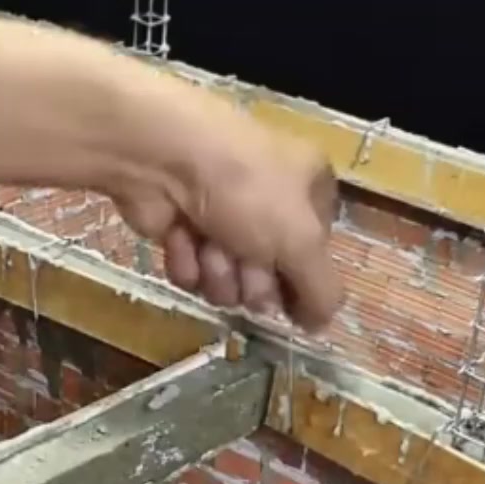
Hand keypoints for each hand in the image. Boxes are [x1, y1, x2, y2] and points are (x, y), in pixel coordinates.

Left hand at [109, 94, 343, 332]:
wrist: (161, 158)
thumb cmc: (246, 191)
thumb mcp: (301, 241)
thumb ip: (320, 290)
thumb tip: (322, 325)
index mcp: (309, 188)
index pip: (318, 254)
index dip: (302, 283)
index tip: (291, 305)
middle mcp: (268, 200)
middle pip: (271, 275)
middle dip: (254, 281)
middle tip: (246, 268)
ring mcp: (221, 214)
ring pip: (228, 279)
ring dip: (218, 272)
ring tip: (209, 247)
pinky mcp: (180, 227)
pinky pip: (192, 269)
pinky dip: (186, 260)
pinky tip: (181, 238)